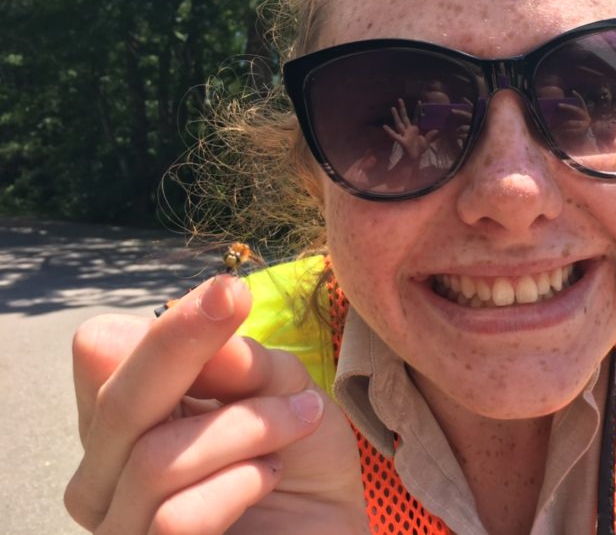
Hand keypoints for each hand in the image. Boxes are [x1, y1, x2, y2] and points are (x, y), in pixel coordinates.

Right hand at [64, 275, 366, 533]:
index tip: (229, 291)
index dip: (166, 323)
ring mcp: (120, 525)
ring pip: (155, 460)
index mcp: (127, 418)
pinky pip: (176, 520)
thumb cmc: (301, 459)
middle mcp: (105, 472)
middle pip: (115, 401)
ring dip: (246, 427)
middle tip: (237, 300)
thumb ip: (245, 363)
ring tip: (301, 417)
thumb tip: (206, 316)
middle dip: (181, 343)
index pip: (101, 354)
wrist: (328, 531)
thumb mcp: (285, 393)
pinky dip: (239, 483)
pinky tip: (272, 474)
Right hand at [383, 98, 437, 160]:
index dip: (417, 110)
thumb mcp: (427, 141)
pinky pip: (394, 135)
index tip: (419, 101)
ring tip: (392, 108)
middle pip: (404, 117)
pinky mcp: (401, 140)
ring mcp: (404, 134)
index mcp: (414, 129)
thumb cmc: (419, 150)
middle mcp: (408, 130)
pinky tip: (384, 126)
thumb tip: (437, 129)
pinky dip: (389, 131)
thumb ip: (430, 135)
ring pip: (399, 123)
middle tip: (400, 99)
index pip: (416, 117)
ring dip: (396, 116)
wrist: (415, 158)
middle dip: (402, 109)